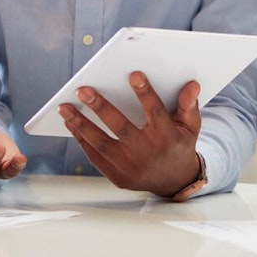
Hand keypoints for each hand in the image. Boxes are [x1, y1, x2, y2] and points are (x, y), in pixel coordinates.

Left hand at [59, 71, 201, 197]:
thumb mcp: (190, 126)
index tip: (134, 74)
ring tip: (64, 108)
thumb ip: (189, 105)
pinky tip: (71, 124)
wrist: (174, 182)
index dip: (145, 93)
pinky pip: (96, 156)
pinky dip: (82, 140)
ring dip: (80, 124)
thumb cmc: (179, 145)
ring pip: (101, 143)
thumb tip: (192, 85)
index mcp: (166, 137)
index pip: (155, 112)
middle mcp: (147, 153)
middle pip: (120, 127)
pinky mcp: (118, 177)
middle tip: (83, 90)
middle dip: (100, 107)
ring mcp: (130, 167)